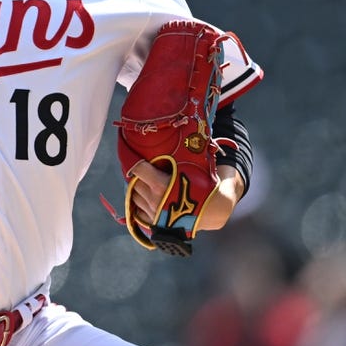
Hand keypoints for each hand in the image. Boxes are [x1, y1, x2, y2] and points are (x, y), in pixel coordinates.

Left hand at [127, 161, 243, 231]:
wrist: (215, 211)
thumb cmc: (206, 184)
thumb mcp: (197, 165)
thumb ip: (189, 151)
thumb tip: (194, 124)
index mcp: (162, 185)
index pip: (136, 168)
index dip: (132, 159)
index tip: (130, 151)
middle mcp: (154, 200)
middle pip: (134, 181)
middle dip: (136, 173)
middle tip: (139, 164)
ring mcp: (153, 212)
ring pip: (134, 195)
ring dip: (136, 186)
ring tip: (143, 178)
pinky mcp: (154, 222)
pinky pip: (137, 209)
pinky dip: (139, 200)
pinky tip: (144, 193)